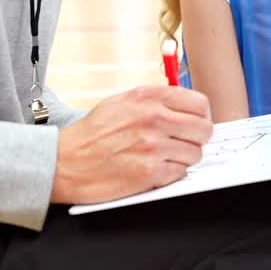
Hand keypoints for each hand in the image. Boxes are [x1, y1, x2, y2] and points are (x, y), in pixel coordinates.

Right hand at [50, 85, 212, 204]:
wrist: (65, 161)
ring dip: (183, 158)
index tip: (196, 123)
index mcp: (149, 96)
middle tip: (185, 143)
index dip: (202, 116)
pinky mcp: (150, 172)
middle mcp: (154, 118)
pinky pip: (181, 173)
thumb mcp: (123, 101)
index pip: (200, 104)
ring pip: (195, 154)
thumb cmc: (93, 133)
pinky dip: (171, 173)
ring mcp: (153, 146)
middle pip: (205, 130)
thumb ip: (156, 100)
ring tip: (163, 157)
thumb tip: (186, 106)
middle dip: (197, 139)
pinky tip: (154, 168)